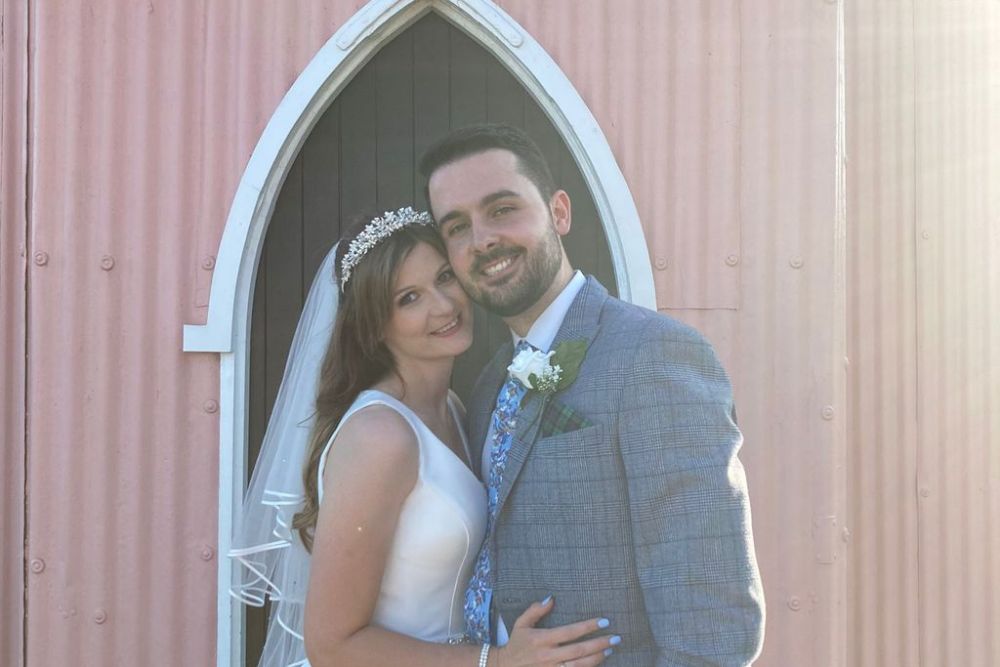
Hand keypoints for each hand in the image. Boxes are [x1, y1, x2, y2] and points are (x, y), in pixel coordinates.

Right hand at [492, 596, 617, 666]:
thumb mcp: (521, 623)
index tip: (604, 621)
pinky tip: (598, 662)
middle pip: (579, 651)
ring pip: (579, 665)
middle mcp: (548, 655)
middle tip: (615, 638)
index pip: (570, 632)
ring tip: (610, 650)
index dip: (588, 627)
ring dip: (597, 658)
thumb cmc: (516, 643)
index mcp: (542, 639)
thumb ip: (536, 610)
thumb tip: (552, 598)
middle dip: (599, 644)